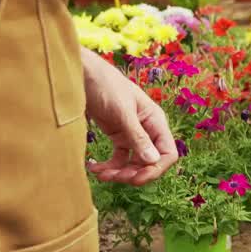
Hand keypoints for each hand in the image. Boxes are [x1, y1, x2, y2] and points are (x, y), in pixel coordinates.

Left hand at [82, 48, 176, 184]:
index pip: (167, 153)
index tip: (136, 178)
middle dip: (134, 173)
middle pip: (150, 161)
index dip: (156, 168)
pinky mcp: (117, 135)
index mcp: (155, 121)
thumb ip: (137, 136)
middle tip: (113, 178)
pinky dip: (108, 166)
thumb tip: (153, 161)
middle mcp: (147, 129)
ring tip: (100, 174)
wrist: (82, 73)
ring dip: (119, 172)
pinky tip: (94, 167)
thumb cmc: (105, 85)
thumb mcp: (122, 112)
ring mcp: (132, 133)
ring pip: (133, 163)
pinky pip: (118, 158)